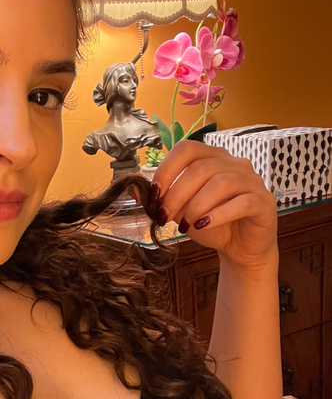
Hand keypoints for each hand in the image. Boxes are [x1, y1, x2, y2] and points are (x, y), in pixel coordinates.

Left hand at [150, 140, 277, 270]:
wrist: (240, 249)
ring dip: (196, 206)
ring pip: (221, 183)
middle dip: (176, 194)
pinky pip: (241, 202)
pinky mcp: (264, 202)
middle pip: (201, 168)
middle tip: (164, 217)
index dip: (167, 169)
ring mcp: (252, 181)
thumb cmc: (211, 225)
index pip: (187, 149)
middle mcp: (235, 164)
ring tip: (185, 225)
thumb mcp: (180, 212)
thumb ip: (161, 199)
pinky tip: (204, 225)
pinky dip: (218, 214)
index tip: (154, 195)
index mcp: (213, 159)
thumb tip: (133, 188)